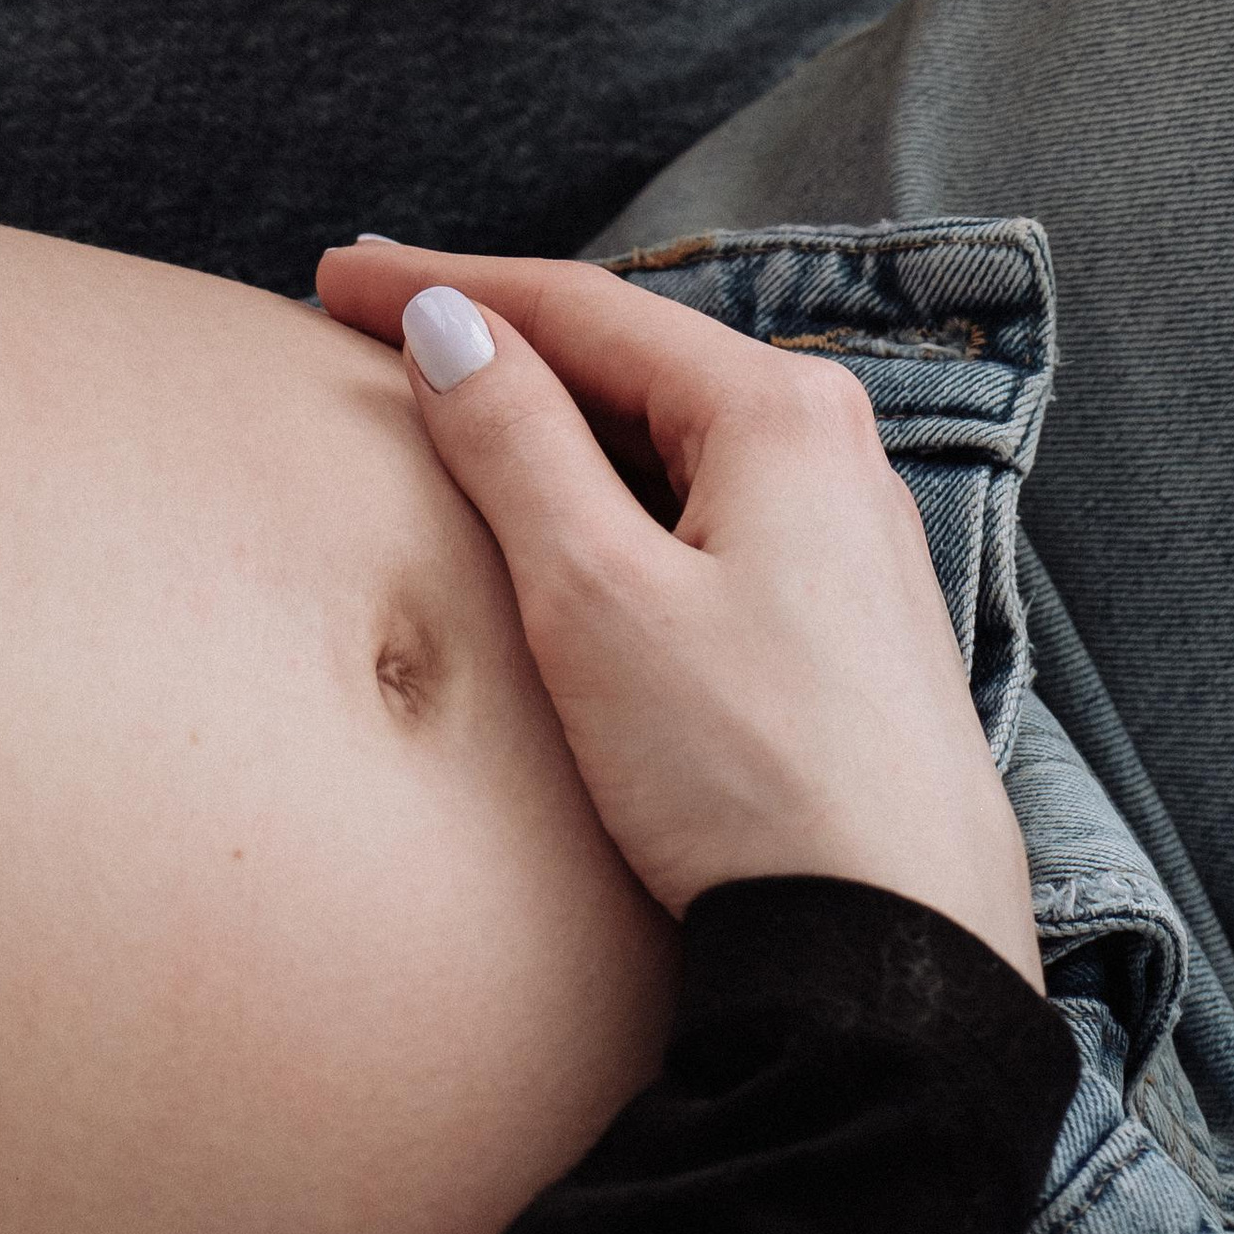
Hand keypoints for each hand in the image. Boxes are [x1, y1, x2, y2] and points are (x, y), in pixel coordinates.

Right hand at [316, 240, 1043, 989]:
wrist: (896, 957)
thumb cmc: (748, 776)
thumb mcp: (597, 597)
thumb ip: (515, 443)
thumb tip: (444, 325)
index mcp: (780, 410)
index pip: (581, 309)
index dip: (446, 285)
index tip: (337, 276)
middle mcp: (831, 444)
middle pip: (632, 359)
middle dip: (503, 337)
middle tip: (377, 319)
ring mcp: (847, 531)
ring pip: (671, 433)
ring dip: (557, 414)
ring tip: (455, 403)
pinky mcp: (843, 614)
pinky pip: (708, 502)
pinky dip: (615, 486)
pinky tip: (566, 510)